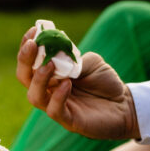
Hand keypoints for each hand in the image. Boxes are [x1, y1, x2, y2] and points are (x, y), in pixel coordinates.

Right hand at [16, 27, 137, 140]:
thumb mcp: (91, 62)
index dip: (28, 46)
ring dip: (38, 79)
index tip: (33, 29)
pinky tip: (67, 83)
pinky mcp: (68, 120)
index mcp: (51, 75)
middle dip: (25, 60)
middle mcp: (49, 91)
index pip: (31, 62)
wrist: (125, 105)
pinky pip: (55, 111)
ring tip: (49, 65)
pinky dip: (58, 96)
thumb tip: (59, 56)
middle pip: (25, 78)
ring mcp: (56, 106)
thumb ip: (74, 58)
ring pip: (35, 96)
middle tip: (32, 44)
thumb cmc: (105, 83)